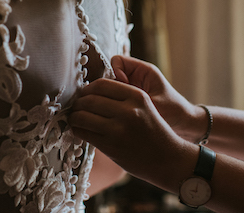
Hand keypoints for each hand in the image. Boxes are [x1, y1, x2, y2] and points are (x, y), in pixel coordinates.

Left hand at [69, 78, 187, 185]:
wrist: (169, 159)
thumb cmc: (153, 131)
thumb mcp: (143, 106)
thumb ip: (122, 97)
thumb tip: (90, 92)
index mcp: (137, 96)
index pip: (101, 84)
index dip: (88, 89)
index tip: (84, 94)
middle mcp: (128, 111)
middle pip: (89, 99)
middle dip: (78, 103)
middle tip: (75, 107)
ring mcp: (118, 129)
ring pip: (82, 116)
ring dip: (74, 117)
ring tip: (74, 118)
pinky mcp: (111, 146)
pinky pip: (84, 133)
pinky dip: (77, 130)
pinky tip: (79, 130)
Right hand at [111, 55, 204, 141]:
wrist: (185, 126)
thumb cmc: (174, 112)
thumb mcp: (155, 103)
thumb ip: (134, 98)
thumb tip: (111, 97)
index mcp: (143, 71)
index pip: (117, 61)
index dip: (114, 72)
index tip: (122, 88)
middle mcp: (134, 77)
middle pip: (110, 74)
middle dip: (109, 87)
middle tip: (114, 102)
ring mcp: (130, 89)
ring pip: (110, 87)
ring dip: (110, 98)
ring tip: (118, 111)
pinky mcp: (128, 101)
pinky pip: (113, 98)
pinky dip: (112, 106)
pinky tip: (118, 116)